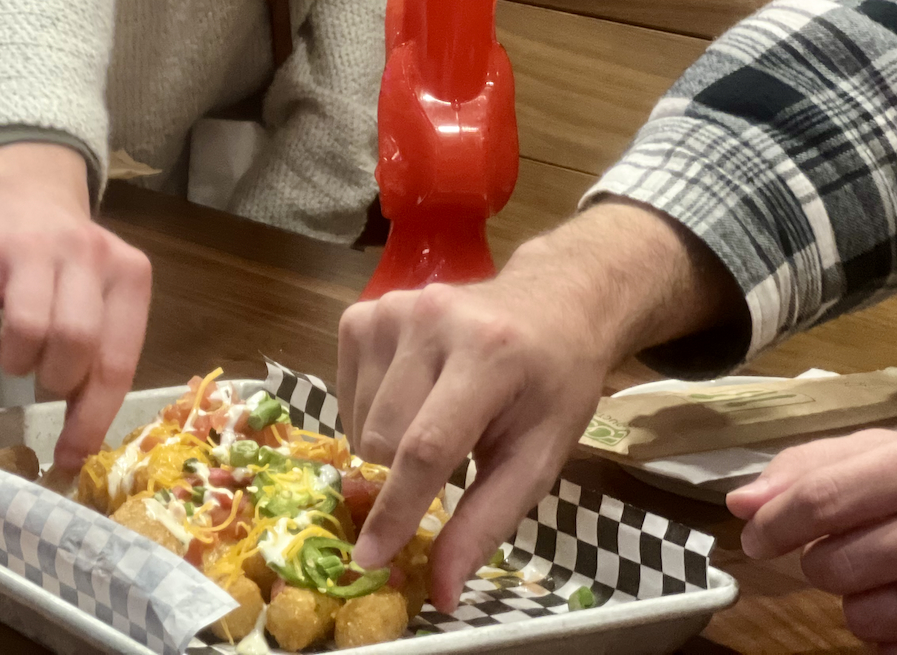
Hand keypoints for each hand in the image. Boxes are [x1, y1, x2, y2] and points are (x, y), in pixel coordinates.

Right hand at [0, 142, 151, 471]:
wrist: (26, 188)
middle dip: (54, 377)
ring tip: (15, 348)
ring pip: (27, 332)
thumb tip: (76, 452)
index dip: (91, 418)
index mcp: (128, 274)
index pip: (116, 361)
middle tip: (43, 372)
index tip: (70, 457)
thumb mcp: (100, 299)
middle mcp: (85, 253)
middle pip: (74, 344)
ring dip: (16, 361)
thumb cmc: (67, 265)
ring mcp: (30, 247)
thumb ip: (97, 361)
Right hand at [338, 200, 742, 611]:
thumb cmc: (552, 388)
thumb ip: (487, 523)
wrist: (552, 305)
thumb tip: (441, 592)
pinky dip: (371, 415)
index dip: (396, 510)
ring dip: (388, 445)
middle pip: (383, 439)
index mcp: (489, 356)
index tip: (371, 560)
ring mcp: (390, 310)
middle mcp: (431, 321)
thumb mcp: (539, 458)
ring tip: (435, 420)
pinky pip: (344, 394)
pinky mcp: (363, 313)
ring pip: (359, 423)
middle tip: (449, 463)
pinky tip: (411, 398)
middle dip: (405, 475)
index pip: (426, 447)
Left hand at [729, 430, 896, 650]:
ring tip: (876, 578)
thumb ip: (809, 469)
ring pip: (863, 616)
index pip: (825, 498)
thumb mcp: (879, 453)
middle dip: (819, 565)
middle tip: (834, 552)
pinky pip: (894, 647)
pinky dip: (885, 635)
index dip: (777, 523)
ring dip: (853, 604)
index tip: (755, 540)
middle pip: (837, 563)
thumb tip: (742, 503)